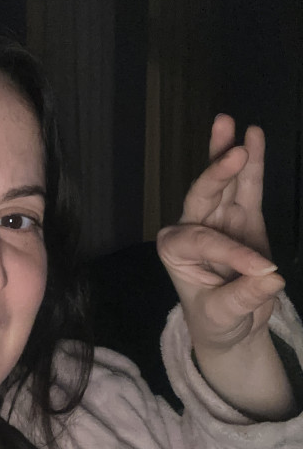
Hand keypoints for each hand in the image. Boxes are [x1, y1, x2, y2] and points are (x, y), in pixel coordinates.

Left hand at [157, 115, 293, 419]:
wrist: (229, 326)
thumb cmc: (216, 320)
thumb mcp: (224, 316)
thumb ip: (244, 297)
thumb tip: (272, 278)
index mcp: (175, 249)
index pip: (206, 242)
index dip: (236, 254)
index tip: (264, 270)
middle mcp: (191, 226)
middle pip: (202, 194)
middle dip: (216, 173)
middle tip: (232, 151)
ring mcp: (217, 217)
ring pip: (222, 182)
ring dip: (227, 153)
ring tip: (228, 122)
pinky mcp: (242, 216)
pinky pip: (247, 186)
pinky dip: (251, 163)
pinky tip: (252, 135)